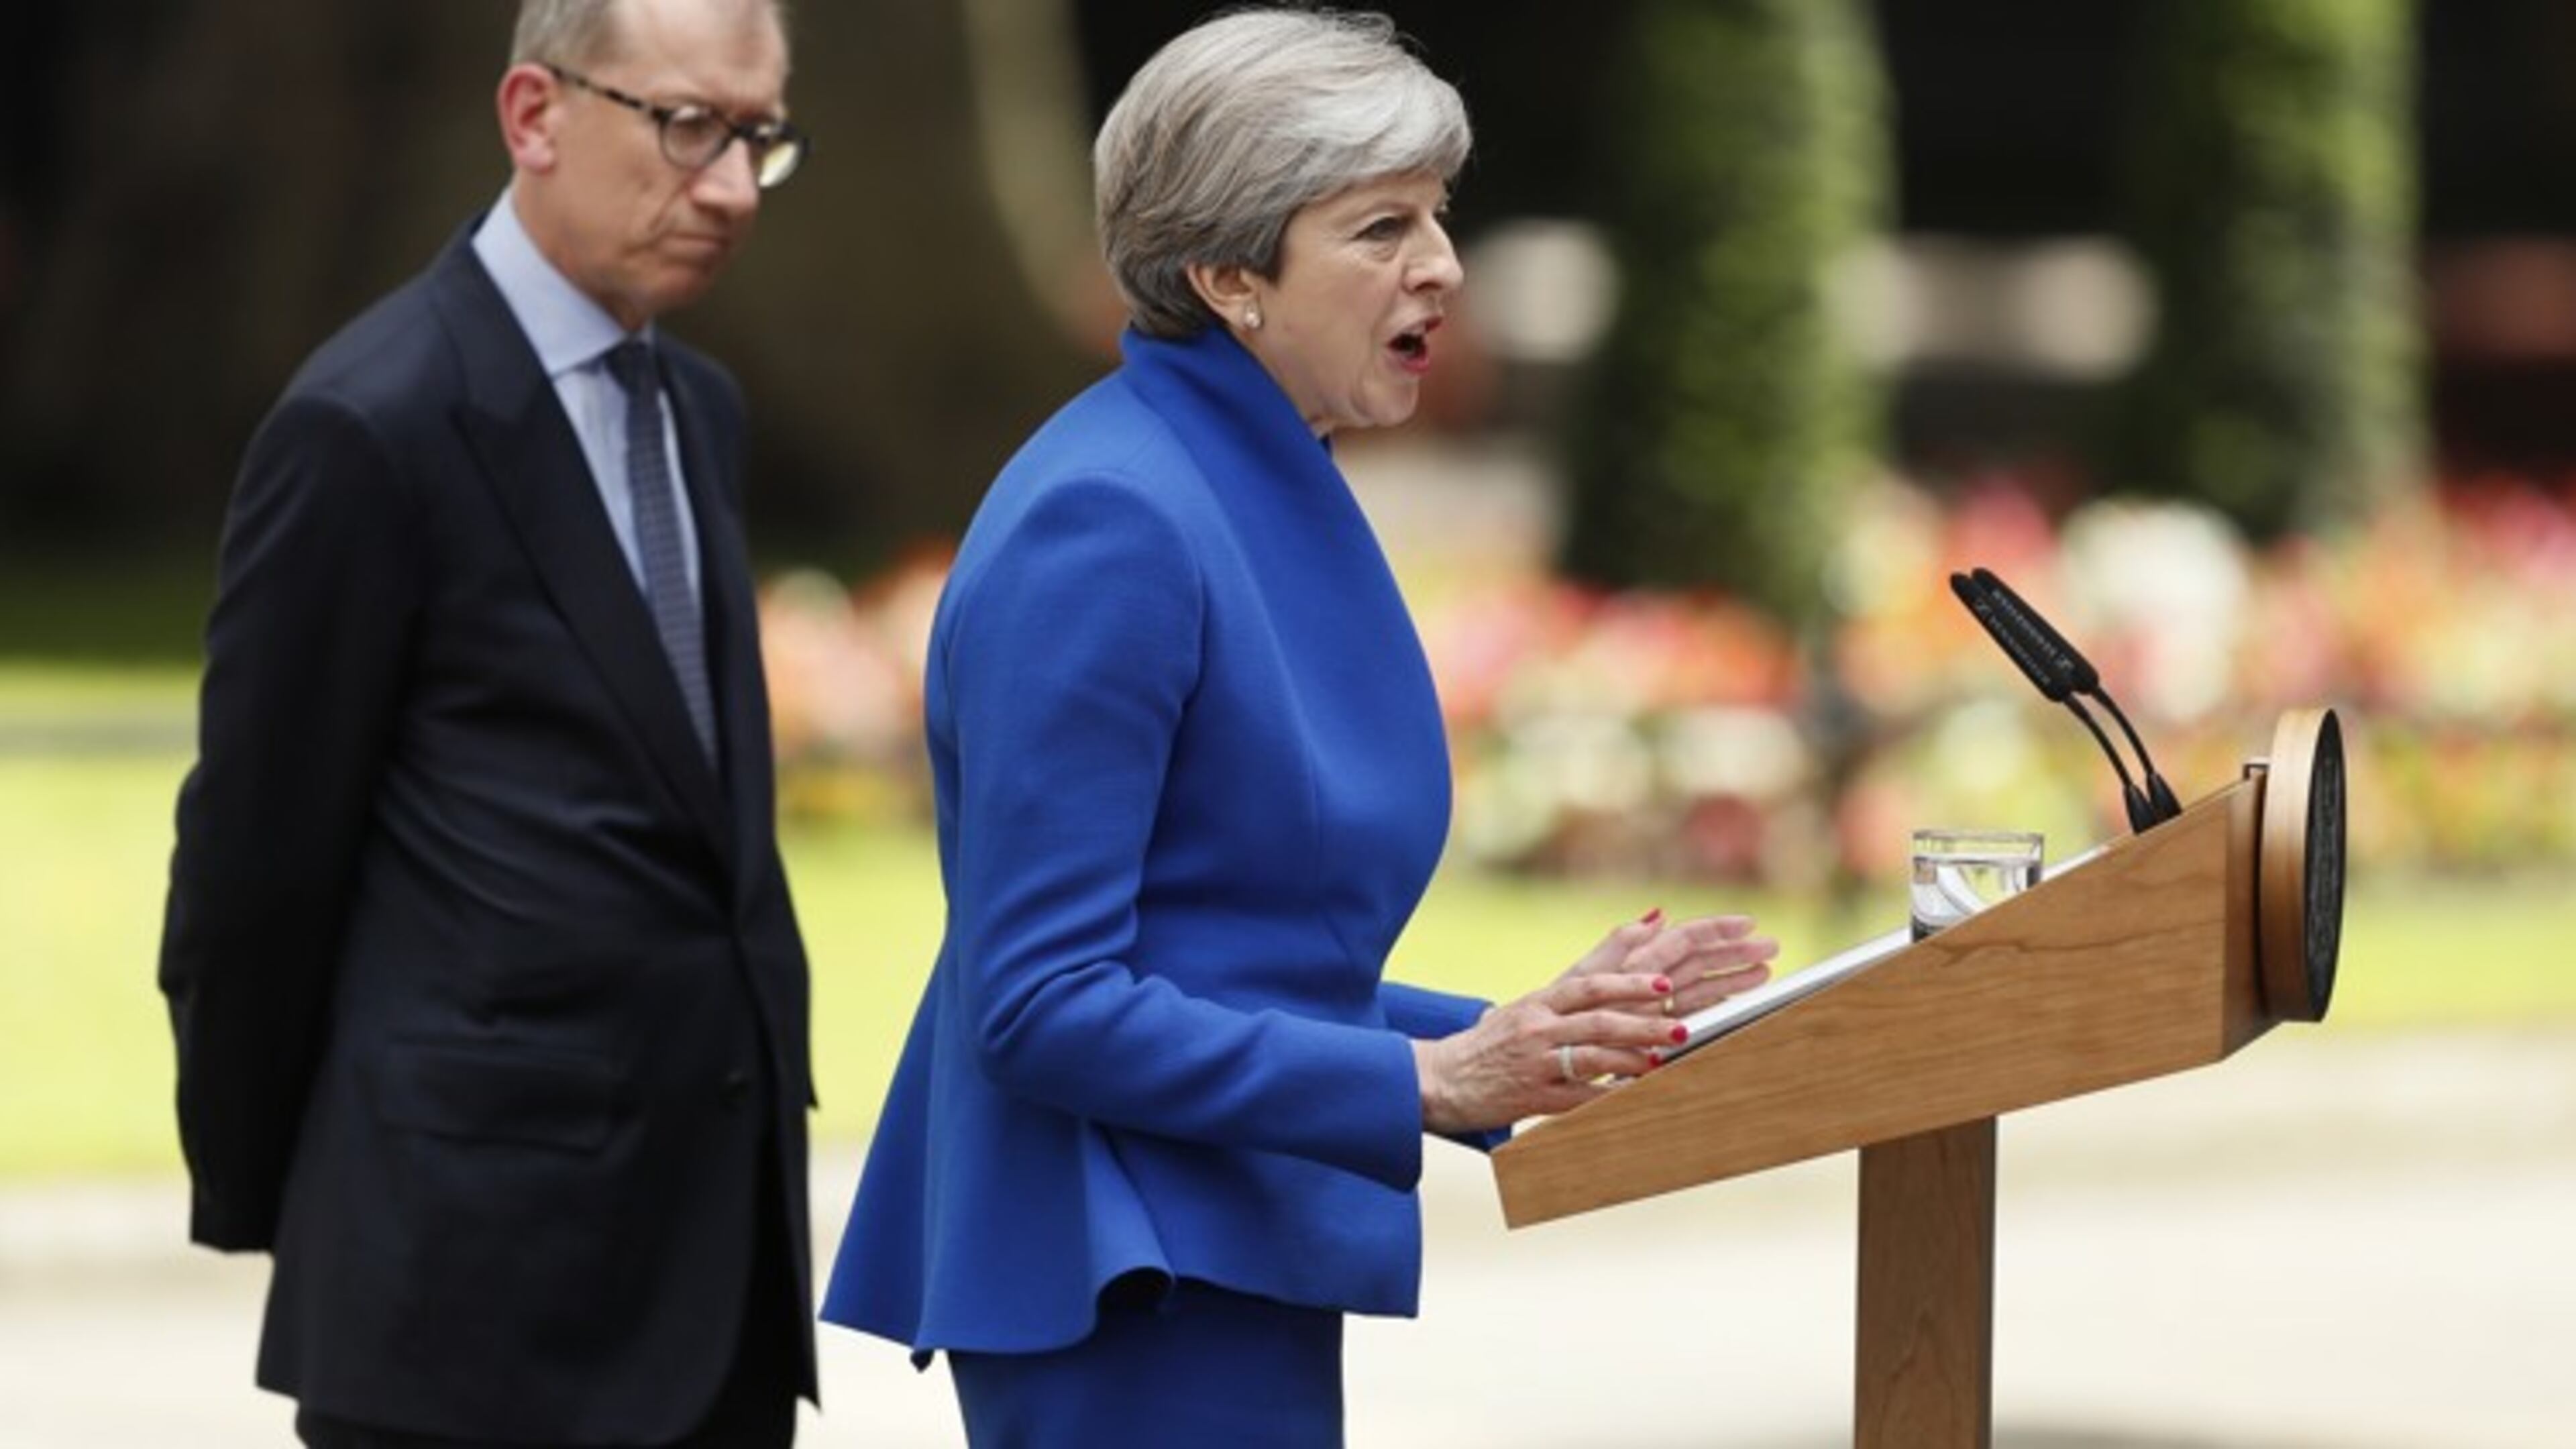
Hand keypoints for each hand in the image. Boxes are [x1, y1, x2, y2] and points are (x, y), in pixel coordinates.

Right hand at [1413, 923, 1695, 1135]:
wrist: (1445, 1078)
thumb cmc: (1497, 1038)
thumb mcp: (1532, 1002)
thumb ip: (1590, 969)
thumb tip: (1648, 922)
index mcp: (1538, 1002)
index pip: (1586, 987)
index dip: (1627, 985)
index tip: (1663, 986)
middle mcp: (1536, 1029)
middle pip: (1597, 1023)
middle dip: (1642, 1026)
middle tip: (1679, 1029)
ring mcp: (1534, 1064)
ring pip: (1590, 1060)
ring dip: (1631, 1061)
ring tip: (1662, 1062)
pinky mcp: (1532, 1098)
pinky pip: (1578, 1099)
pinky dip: (1608, 1098)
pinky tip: (1634, 1097)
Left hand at [1568, 910, 1778, 1021]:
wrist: (1549, 1053)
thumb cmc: (1566, 1013)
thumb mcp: (1589, 978)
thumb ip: (1620, 946)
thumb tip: (1658, 914)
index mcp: (1637, 963)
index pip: (1685, 940)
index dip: (1717, 930)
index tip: (1749, 923)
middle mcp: (1650, 982)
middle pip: (1701, 962)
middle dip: (1735, 953)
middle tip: (1773, 946)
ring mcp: (1655, 1007)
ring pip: (1702, 988)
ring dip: (1734, 979)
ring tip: (1765, 974)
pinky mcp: (1656, 1034)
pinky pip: (1693, 1014)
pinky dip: (1717, 1006)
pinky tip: (1740, 1003)